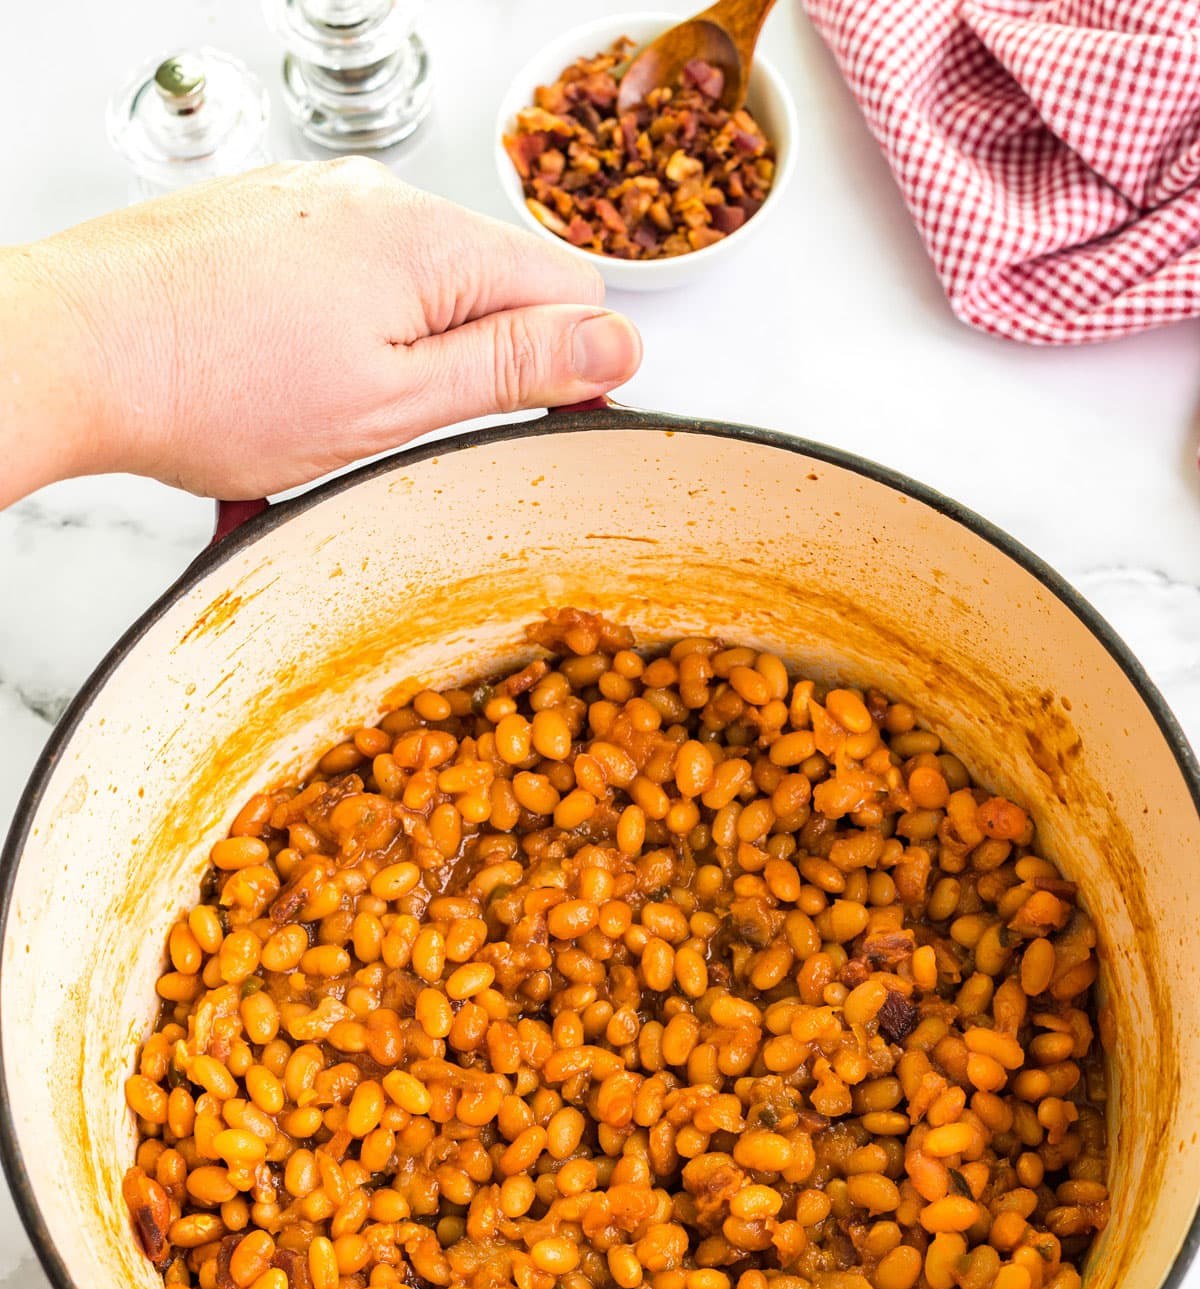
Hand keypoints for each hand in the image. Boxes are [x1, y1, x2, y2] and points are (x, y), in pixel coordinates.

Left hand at [0, 158, 640, 503]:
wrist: (78, 345)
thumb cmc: (213, 383)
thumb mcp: (394, 403)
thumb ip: (515, 370)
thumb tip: (619, 346)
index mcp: (433, 243)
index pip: (571, 290)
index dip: (569, 368)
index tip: (532, 425)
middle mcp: (382, 202)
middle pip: (491, 290)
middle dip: (468, 372)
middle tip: (404, 438)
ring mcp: (321, 206)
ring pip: (413, 294)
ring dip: (397, 366)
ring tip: (328, 422)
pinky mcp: (272, 223)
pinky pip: (345, 287)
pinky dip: (334, 346)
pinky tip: (286, 391)